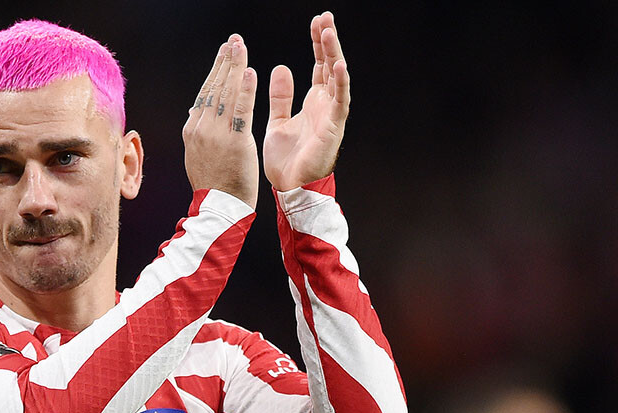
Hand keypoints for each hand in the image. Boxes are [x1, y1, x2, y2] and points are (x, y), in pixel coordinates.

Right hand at [183, 35, 258, 207]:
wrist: (219, 209)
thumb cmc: (214, 184)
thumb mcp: (198, 155)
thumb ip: (198, 131)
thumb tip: (194, 109)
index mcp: (193, 130)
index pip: (205, 94)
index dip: (215, 71)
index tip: (224, 53)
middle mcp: (201, 129)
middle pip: (214, 88)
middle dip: (224, 62)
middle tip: (233, 41)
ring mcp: (216, 135)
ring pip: (226, 94)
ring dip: (234, 67)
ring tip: (240, 47)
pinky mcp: (235, 143)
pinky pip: (241, 111)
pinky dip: (245, 90)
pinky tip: (249, 72)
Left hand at [263, 12, 349, 190]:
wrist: (289, 189)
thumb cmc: (286, 160)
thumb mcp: (278, 121)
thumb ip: (281, 96)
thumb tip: (281, 68)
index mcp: (314, 101)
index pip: (319, 64)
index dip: (319, 43)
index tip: (316, 21)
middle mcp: (326, 104)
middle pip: (331, 65)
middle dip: (329, 41)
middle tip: (326, 16)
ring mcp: (332, 115)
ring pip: (337, 79)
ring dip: (334, 54)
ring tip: (329, 31)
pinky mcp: (333, 128)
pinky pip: (339, 102)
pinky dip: (339, 83)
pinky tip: (337, 65)